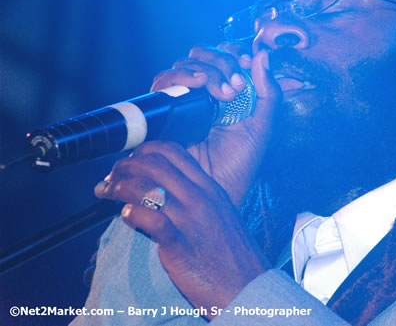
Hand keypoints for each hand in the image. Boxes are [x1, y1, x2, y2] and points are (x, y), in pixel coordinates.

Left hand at [95, 140, 270, 315]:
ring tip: (106, 192)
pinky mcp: (179, 244)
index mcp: (210, 187)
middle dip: (124, 166)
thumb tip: (167, 188)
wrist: (247, 286)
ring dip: (118, 186)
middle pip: (153, 165)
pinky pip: (150, 219)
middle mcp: (200, 197)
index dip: (144, 151)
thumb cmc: (233, 254)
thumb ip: (198, 197)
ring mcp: (190, 219)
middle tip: (111, 177)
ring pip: (146, 188)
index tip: (130, 160)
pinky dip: (132, 213)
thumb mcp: (221, 213)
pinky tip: (125, 216)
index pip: (172, 152)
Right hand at [151, 44, 280, 206]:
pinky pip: (164, 81)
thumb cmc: (240, 161)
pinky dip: (180, 75)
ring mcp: (182, 98)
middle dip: (221, 61)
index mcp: (226, 89)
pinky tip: (198, 83)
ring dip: (206, 70)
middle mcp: (202, 91)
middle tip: (236, 85)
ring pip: (183, 64)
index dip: (233, 51)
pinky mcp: (164, 109)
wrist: (217, 187)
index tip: (246, 60)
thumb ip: (268, 90)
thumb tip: (262, 52)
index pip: (223, 54)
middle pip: (201, 53)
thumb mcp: (262, 124)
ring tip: (222, 92)